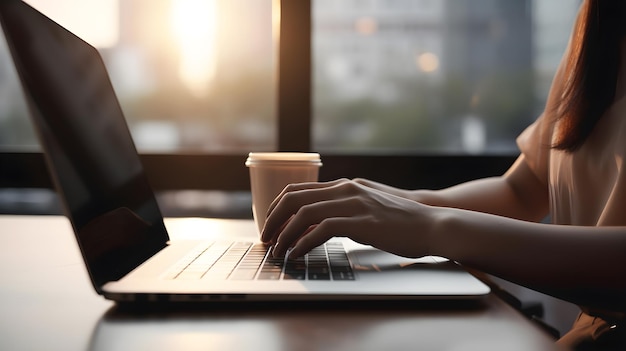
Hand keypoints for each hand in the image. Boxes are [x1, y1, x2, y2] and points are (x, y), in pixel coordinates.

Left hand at [260, 179, 433, 258]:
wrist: (430, 223)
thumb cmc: (401, 221)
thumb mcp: (367, 209)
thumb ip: (343, 212)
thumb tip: (318, 227)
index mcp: (344, 186)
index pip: (298, 189)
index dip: (278, 207)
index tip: (270, 225)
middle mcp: (344, 190)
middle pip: (294, 198)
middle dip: (274, 219)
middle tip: (266, 239)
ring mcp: (352, 203)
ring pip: (304, 213)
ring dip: (285, 233)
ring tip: (278, 250)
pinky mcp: (360, 221)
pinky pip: (321, 230)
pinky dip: (304, 243)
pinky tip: (298, 254)